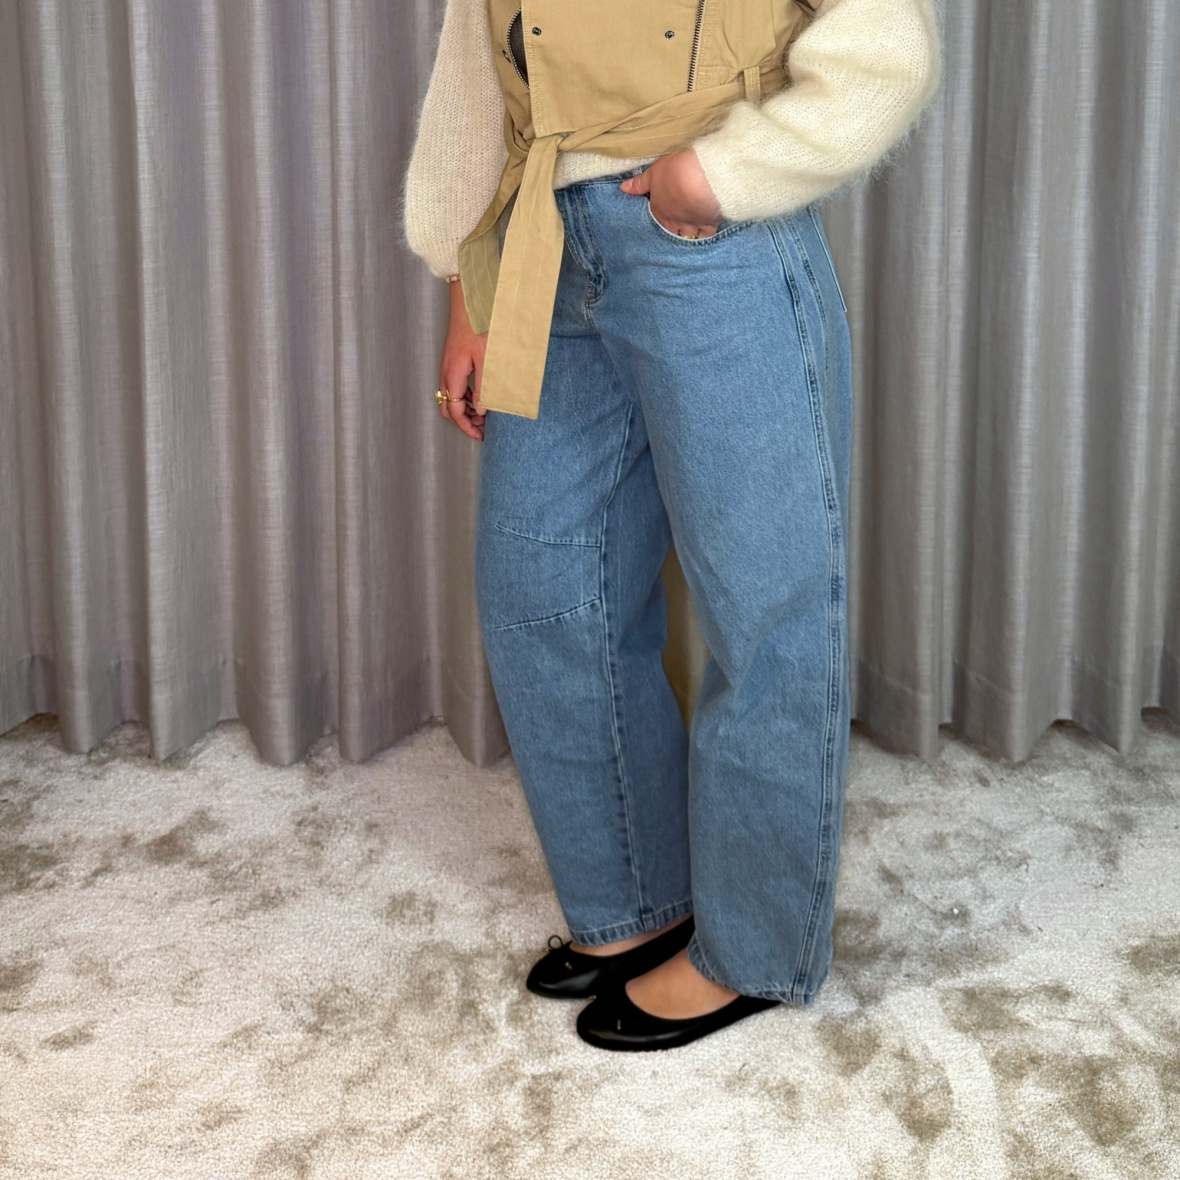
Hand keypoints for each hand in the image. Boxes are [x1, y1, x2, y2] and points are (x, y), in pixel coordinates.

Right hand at [438, 278, 486, 440]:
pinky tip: (478, 394)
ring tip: (483, 413)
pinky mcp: (450, 362)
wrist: (469, 303)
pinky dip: (463, 397)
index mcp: (453, 376)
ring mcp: (446, 368)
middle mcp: (445, 374)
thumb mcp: (486, 360)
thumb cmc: (479, 327)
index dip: (467, 427)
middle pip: (447, 408)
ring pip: (449, 398)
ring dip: (463, 409)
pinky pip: (452, 387)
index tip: (480, 435)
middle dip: (463, 421)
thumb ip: (483, 387)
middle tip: (482, 428)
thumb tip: (481, 410)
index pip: (455, 411)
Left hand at [619, 150, 722, 238]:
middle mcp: (673, 223)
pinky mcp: (708, 225)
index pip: (655, 221)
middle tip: (673, 231)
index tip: (660, 219)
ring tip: (687, 236)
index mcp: (659, 212)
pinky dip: (703, 238)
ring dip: (685, 238)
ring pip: (686, 238)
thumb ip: (640, 183)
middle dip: (670, 233)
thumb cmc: (676, 171)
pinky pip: (704, 237)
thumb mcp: (654, 172)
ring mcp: (691, 226)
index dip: (658, 220)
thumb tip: (623, 188)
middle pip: (669, 234)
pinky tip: (703, 237)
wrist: (702, 177)